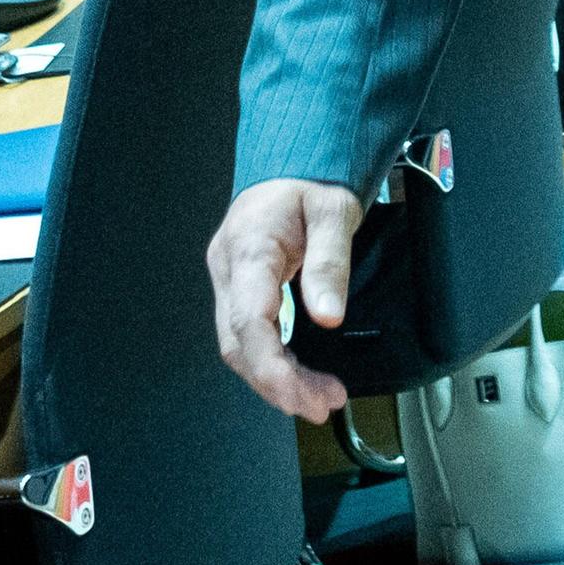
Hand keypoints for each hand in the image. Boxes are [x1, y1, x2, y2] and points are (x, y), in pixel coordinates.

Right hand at [209, 178, 363, 421]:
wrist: (294, 161)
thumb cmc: (312, 178)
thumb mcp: (334, 210)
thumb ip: (329, 262)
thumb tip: (328, 315)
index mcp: (248, 247)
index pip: (249, 322)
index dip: (274, 369)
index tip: (307, 396)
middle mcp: (229, 266)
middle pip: (239, 343)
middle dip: (278, 384)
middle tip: (323, 404)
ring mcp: (229, 277)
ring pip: (239, 344)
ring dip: (275, 378)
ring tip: (318, 398)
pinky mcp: (239, 285)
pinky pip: (247, 332)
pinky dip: (271, 360)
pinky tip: (297, 375)